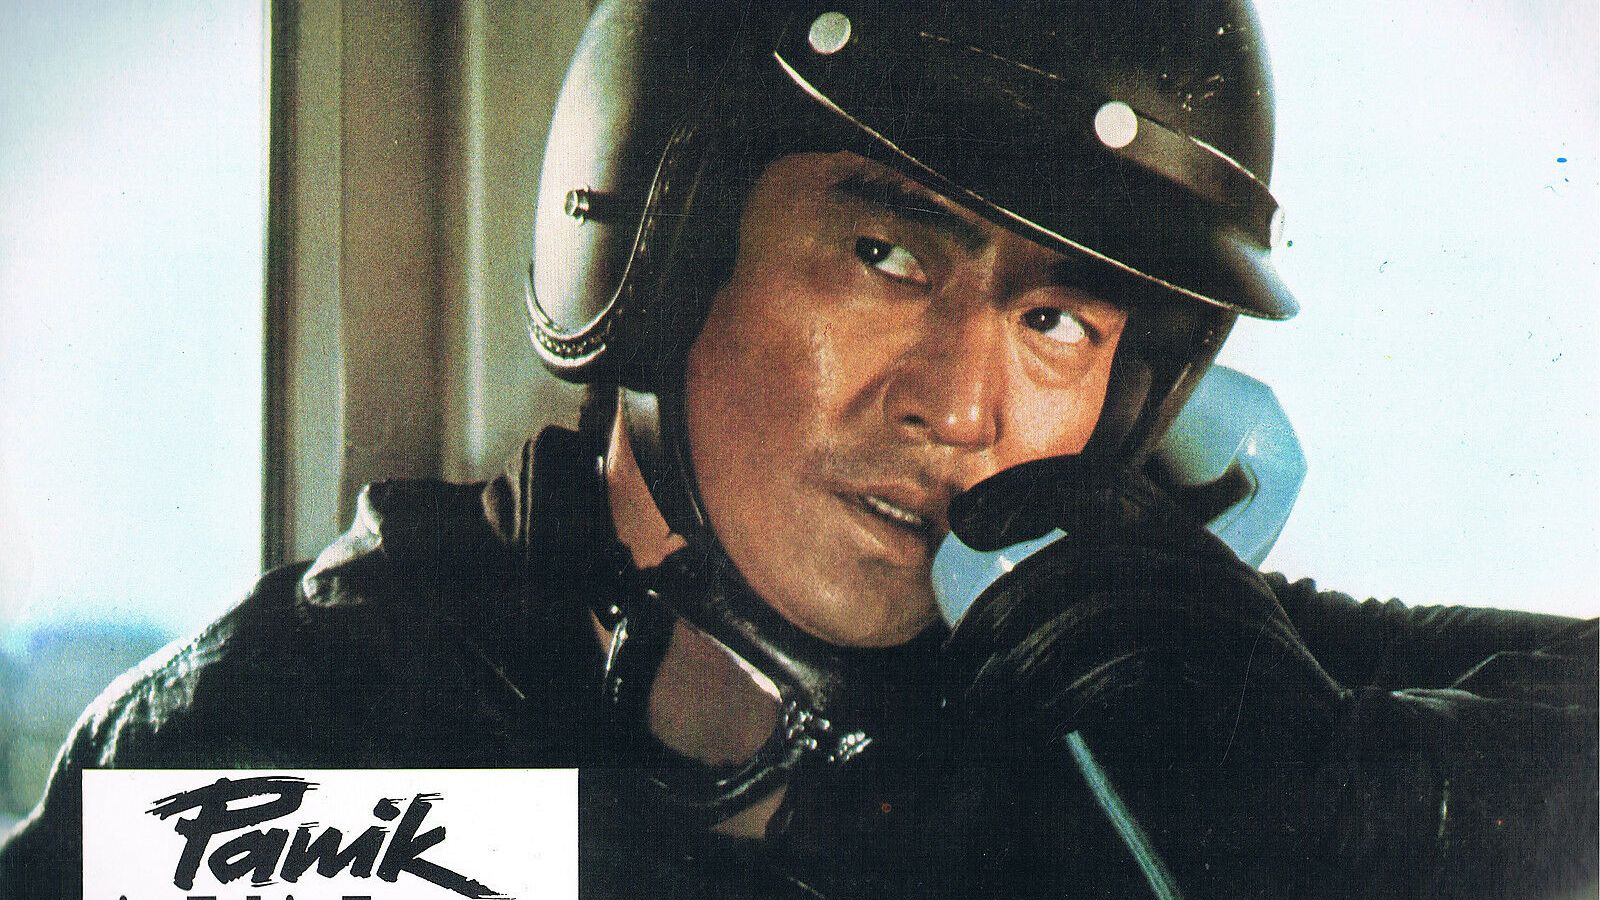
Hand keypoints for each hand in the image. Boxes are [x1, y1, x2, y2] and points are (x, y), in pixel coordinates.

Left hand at [941, 454, 1343, 760]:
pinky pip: (1134, 659)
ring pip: (1102, 603)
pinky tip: (1035, 722)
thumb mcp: (1145, 660)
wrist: (1320, 781)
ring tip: (981, 700)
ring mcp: (1231, 610)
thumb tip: (991, 631)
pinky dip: (1070, 693)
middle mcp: (1212, 567)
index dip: (1027, 491)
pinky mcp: (1238, 664)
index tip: (963, 524)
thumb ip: (1089, 628)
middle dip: (1008, 602)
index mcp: (1187, 552)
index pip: (1102, 486)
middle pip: (1089, 553)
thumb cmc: (1216, 728)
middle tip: (958, 655)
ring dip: (1027, 657)